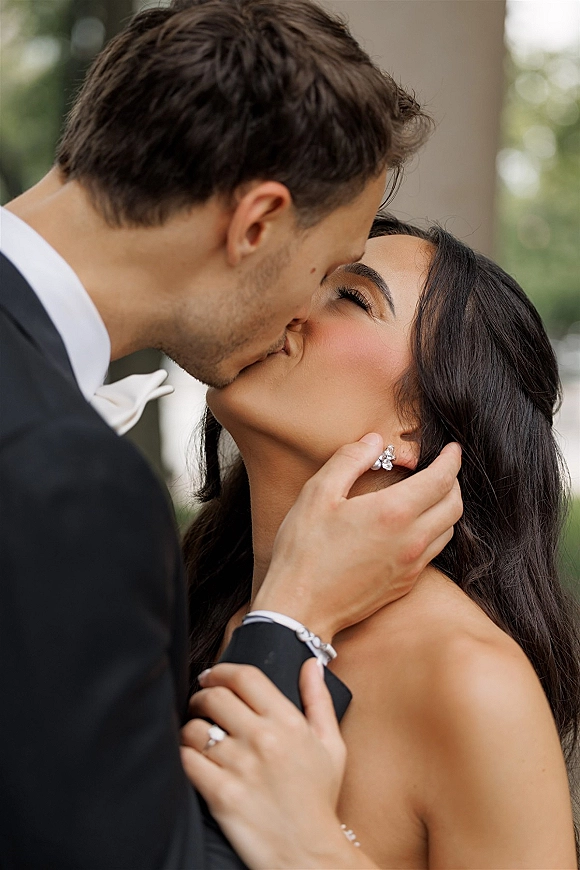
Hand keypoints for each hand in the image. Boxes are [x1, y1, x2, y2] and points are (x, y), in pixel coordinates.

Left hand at [180, 661, 376, 868]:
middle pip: (214, 696)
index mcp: (288, 722)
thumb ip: (319, 699)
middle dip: (201, 696)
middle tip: (200, 704)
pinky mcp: (220, 794)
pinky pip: (186, 759)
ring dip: (190, 727)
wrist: (308, 854)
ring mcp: (240, 766)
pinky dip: (183, 755)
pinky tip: (191, 758)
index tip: (212, 675)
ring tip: (195, 736)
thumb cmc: (318, 800)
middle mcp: (263, 739)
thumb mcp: (331, 745)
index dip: (222, 670)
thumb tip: (310, 664)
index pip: (245, 677)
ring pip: (195, 727)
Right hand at [253, 436, 461, 637]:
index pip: (442, 479)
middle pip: (454, 505)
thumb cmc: (304, 549)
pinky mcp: (404, 583)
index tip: (452, 448)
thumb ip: (350, 460)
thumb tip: (375, 441)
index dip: (452, 460)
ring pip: (448, 530)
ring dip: (446, 508)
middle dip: (454, 481)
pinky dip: (433, 532)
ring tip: (430, 495)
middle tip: (442, 468)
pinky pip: (432, 552)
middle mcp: (410, 540)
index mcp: (392, 512)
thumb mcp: (318, 493)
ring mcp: (410, 565)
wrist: (300, 607)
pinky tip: (414, 526)